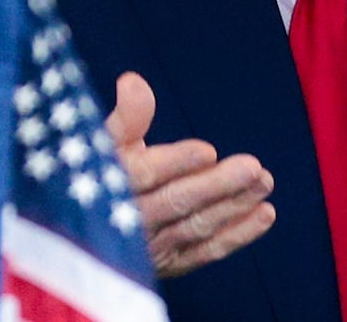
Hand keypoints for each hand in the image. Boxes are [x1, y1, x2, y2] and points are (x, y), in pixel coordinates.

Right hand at [104, 71, 276, 277]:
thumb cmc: (95, 169)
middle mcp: (126, 222)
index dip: (175, 163)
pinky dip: (237, 234)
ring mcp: (149, 248)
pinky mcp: (168, 264)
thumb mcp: (103, 140)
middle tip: (252, 167)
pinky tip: (265, 214)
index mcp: (107, 186)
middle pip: (174, 203)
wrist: (81, 225)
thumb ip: (126, 116)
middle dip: (215, 186)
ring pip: (194, 226)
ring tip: (265, 181)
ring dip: (233, 205)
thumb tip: (135, 81)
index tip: (207, 150)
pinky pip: (206, 251)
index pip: (141, 176)